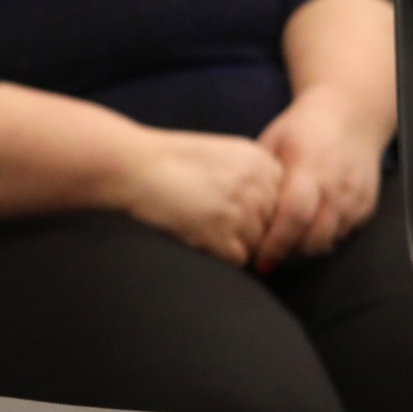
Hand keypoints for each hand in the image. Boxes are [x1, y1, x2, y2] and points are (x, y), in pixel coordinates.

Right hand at [114, 129, 283, 266]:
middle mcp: (257, 183)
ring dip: (234, 242)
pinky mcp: (222, 234)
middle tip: (214, 221)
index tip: (231, 207)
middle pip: (271, 222)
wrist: (131, 166)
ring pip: (257, 242)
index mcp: (260, 159)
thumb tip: (266, 208)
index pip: (281, 198)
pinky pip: (238, 258)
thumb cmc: (165, 159)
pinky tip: (197, 237)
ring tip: (202, 227)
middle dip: (249, 227)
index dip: (259, 208)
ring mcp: (241, 210)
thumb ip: (249, 173)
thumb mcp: (219, 153)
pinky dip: (220, 254)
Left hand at [252, 85, 388, 271]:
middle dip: (289, 256)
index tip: (259, 260)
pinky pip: (344, 235)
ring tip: (281, 255)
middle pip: (315, 235)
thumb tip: (233, 209)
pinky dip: (323, 241)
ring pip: (330, 240)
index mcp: (310, 167)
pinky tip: (302, 239)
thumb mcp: (273, 141)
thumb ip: (258, 176)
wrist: (351, 115)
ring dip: (304, 252)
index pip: (295, 214)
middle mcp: (337, 185)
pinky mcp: (367, 205)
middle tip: (266, 263)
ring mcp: (355, 197)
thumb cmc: (302, 128)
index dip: (277, 242)